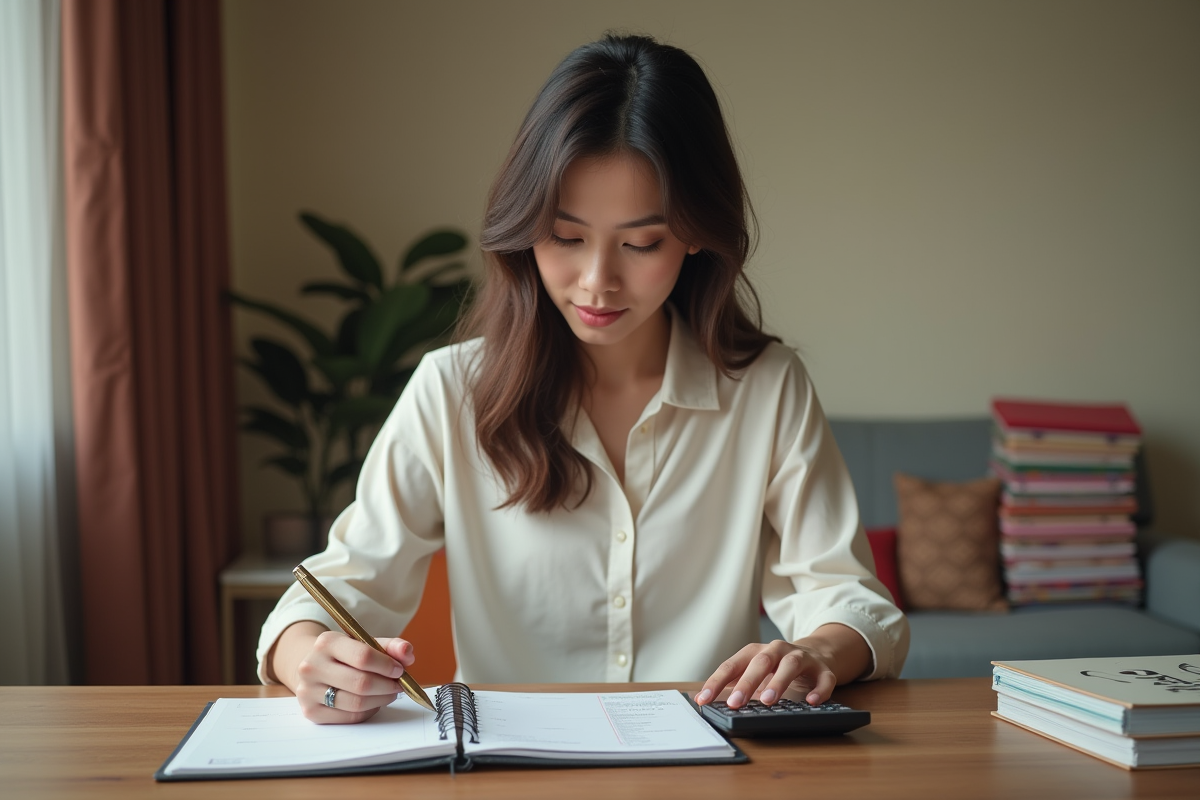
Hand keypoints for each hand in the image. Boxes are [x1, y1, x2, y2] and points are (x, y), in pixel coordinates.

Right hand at [276, 622, 415, 723]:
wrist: (314, 667)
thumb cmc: (344, 655)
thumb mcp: (364, 642)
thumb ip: (390, 646)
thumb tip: (407, 653)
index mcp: (326, 642)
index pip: (362, 657)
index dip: (386, 666)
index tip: (399, 670)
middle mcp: (312, 666)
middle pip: (361, 683)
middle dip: (387, 686)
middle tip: (399, 685)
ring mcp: (308, 691)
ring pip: (356, 703)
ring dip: (381, 700)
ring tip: (389, 693)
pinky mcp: (310, 712)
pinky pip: (349, 718)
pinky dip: (368, 712)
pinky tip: (373, 702)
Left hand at [694, 624, 871, 708]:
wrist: (816, 654)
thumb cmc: (778, 668)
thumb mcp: (755, 673)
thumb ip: (735, 685)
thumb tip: (707, 701)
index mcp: (756, 652)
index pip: (732, 666)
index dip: (716, 682)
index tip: (703, 700)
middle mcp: (778, 650)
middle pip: (761, 662)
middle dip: (747, 681)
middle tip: (736, 702)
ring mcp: (802, 657)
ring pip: (790, 665)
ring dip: (779, 682)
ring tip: (769, 700)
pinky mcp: (823, 669)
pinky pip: (823, 678)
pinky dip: (819, 689)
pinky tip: (812, 701)